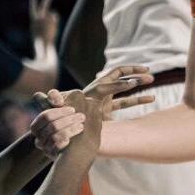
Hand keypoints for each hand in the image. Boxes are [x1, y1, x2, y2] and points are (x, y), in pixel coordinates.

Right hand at [29, 0, 59, 47]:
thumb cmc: (40, 41)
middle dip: (47, 0)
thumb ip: (39, 24)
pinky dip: (55, 21)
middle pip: (44, 6)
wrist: (44, 44)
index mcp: (33, 21)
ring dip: (52, 17)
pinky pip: (55, 17)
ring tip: (51, 26)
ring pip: (51, 13)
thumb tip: (42, 19)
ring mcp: (46, 18)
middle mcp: (39, 17)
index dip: (33, 3)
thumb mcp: (37, 32)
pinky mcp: (52, 20)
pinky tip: (53, 27)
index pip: (33, 9)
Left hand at [31, 69, 151, 157]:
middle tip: (149, 73)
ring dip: (139, 84)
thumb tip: (40, 94)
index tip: (136, 82)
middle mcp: (100, 90)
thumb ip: (52, 100)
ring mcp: (105, 99)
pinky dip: (138, 100)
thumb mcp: (55, 107)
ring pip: (126, 89)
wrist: (60, 123)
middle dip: (134, 72)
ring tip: (153, 81)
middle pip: (120, 75)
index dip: (122, 82)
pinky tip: (151, 99)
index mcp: (92, 90)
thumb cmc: (57, 115)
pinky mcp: (108, 108)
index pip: (110, 82)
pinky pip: (126, 103)